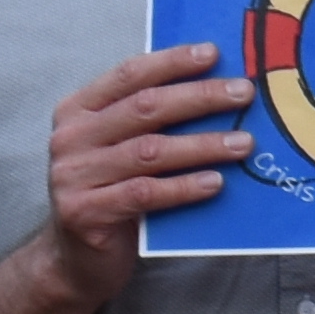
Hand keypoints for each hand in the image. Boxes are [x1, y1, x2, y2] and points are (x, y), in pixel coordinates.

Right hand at [33, 44, 250, 310]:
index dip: (172, 62)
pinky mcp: (86, 213)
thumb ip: (150, 121)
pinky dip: (183, 187)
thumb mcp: (120, 149)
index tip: (214, 53)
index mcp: (77, 110)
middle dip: (199, 97)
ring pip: (149, 152)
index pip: (129, 75)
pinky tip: (216, 183)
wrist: (75, 259)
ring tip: (243, 143)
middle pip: (145, 108)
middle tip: (243, 94)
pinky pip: (145, 194)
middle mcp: (71, 138)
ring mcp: (74, 176)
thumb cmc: (111, 193)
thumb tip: (216, 88)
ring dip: (202, 145)